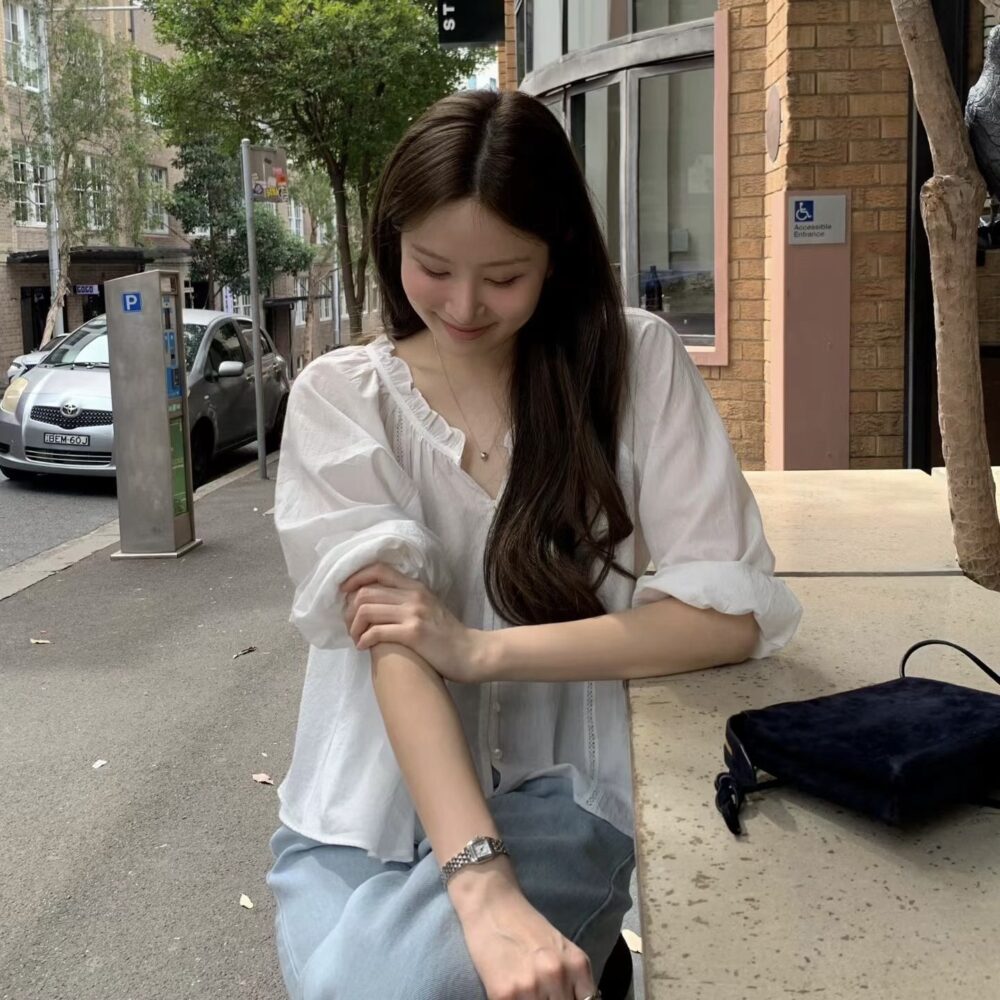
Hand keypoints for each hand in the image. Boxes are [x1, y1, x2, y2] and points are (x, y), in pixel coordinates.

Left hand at [340, 562, 487, 682]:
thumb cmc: (449, 635)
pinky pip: (377, 631)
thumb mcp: (430, 608)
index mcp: (416, 587)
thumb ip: (408, 601)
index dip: (356, 577)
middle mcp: (413, 596)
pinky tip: (362, 647)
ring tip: (356, 638)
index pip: (378, 569)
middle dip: (349, 609)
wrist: (472, 653)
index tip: (344, 592)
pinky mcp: (413, 633)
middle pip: (366, 591)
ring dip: (353, 626)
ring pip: (367, 610)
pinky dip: (363, 639)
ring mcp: (413, 614)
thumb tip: (379, 601)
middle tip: (349, 625)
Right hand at [455, 879, 598, 999]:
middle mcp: (557, 975)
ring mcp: (530, 987)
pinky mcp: (504, 995)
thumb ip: (572, 980)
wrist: (491, 904)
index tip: (561, 996)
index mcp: (577, 964)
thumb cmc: (525, 927)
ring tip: (524, 988)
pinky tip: (511, 992)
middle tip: (541, 990)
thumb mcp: (560, 949)